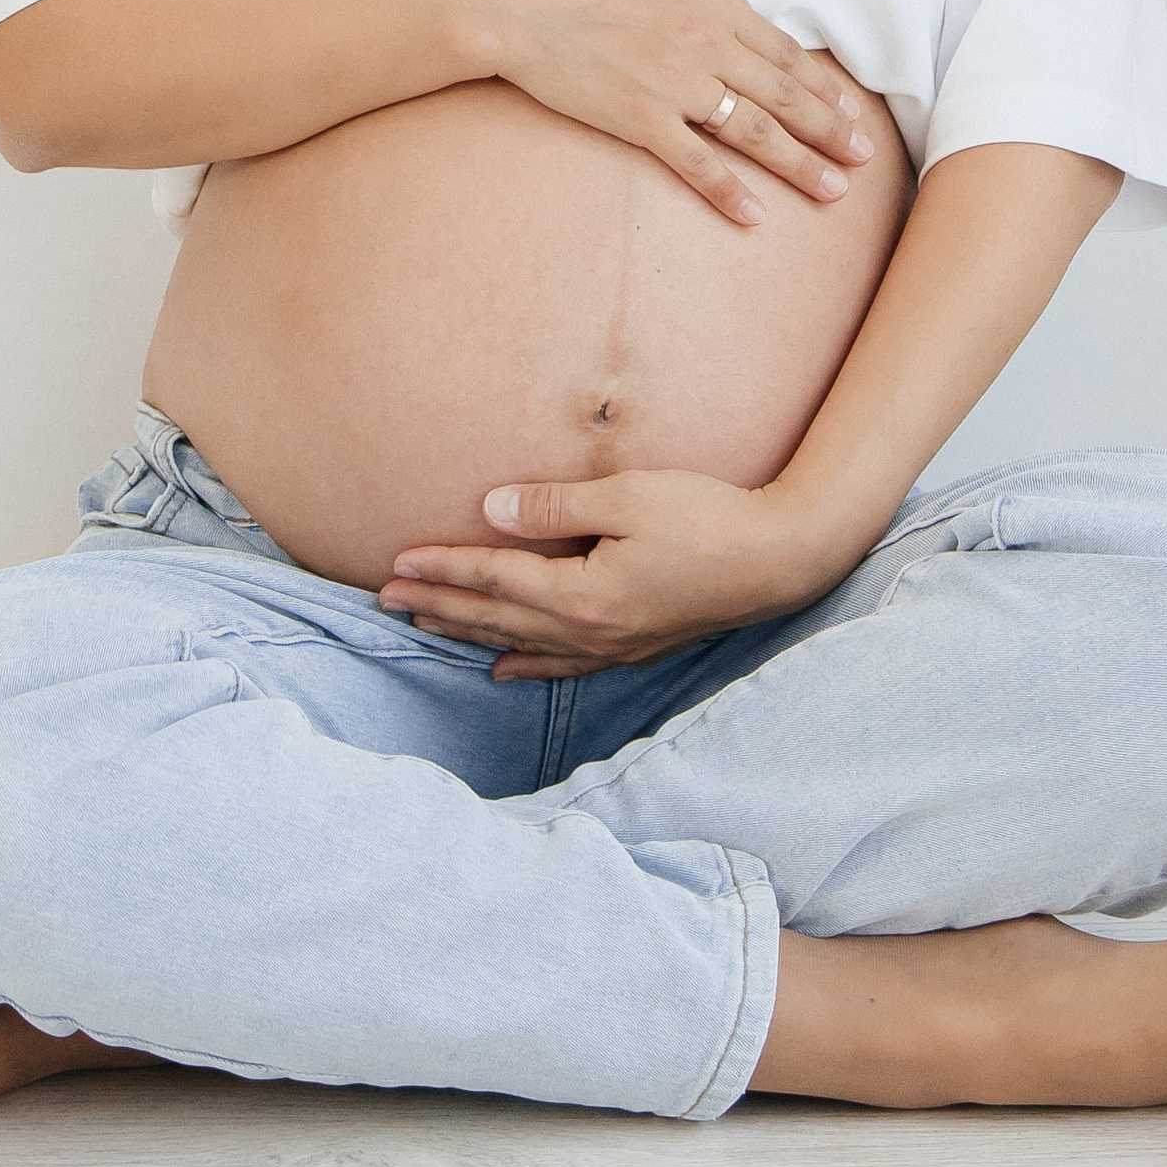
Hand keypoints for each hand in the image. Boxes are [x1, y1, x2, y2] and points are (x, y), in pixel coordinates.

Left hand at [378, 469, 845, 678]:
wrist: (780, 559)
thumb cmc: (708, 517)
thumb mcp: (627, 496)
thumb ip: (554, 505)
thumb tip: (491, 509)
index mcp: (582, 595)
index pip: (495, 580)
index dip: (443, 569)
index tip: (396, 563)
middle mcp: (590, 632)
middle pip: (497, 618)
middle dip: (439, 606)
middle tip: (386, 599)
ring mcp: (613, 645)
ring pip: (521, 643)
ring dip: (469, 633)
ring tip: (425, 626)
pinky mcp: (635, 646)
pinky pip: (563, 664)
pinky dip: (525, 666)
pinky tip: (502, 669)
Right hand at [469, 0, 875, 225]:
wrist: (518, 1)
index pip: (784, 51)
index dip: (823, 87)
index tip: (850, 112)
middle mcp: (708, 41)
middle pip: (784, 96)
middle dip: (830, 131)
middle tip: (863, 158)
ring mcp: (678, 84)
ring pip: (756, 133)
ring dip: (800, 166)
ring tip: (833, 191)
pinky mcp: (642, 119)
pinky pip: (697, 164)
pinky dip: (728, 193)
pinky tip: (754, 216)